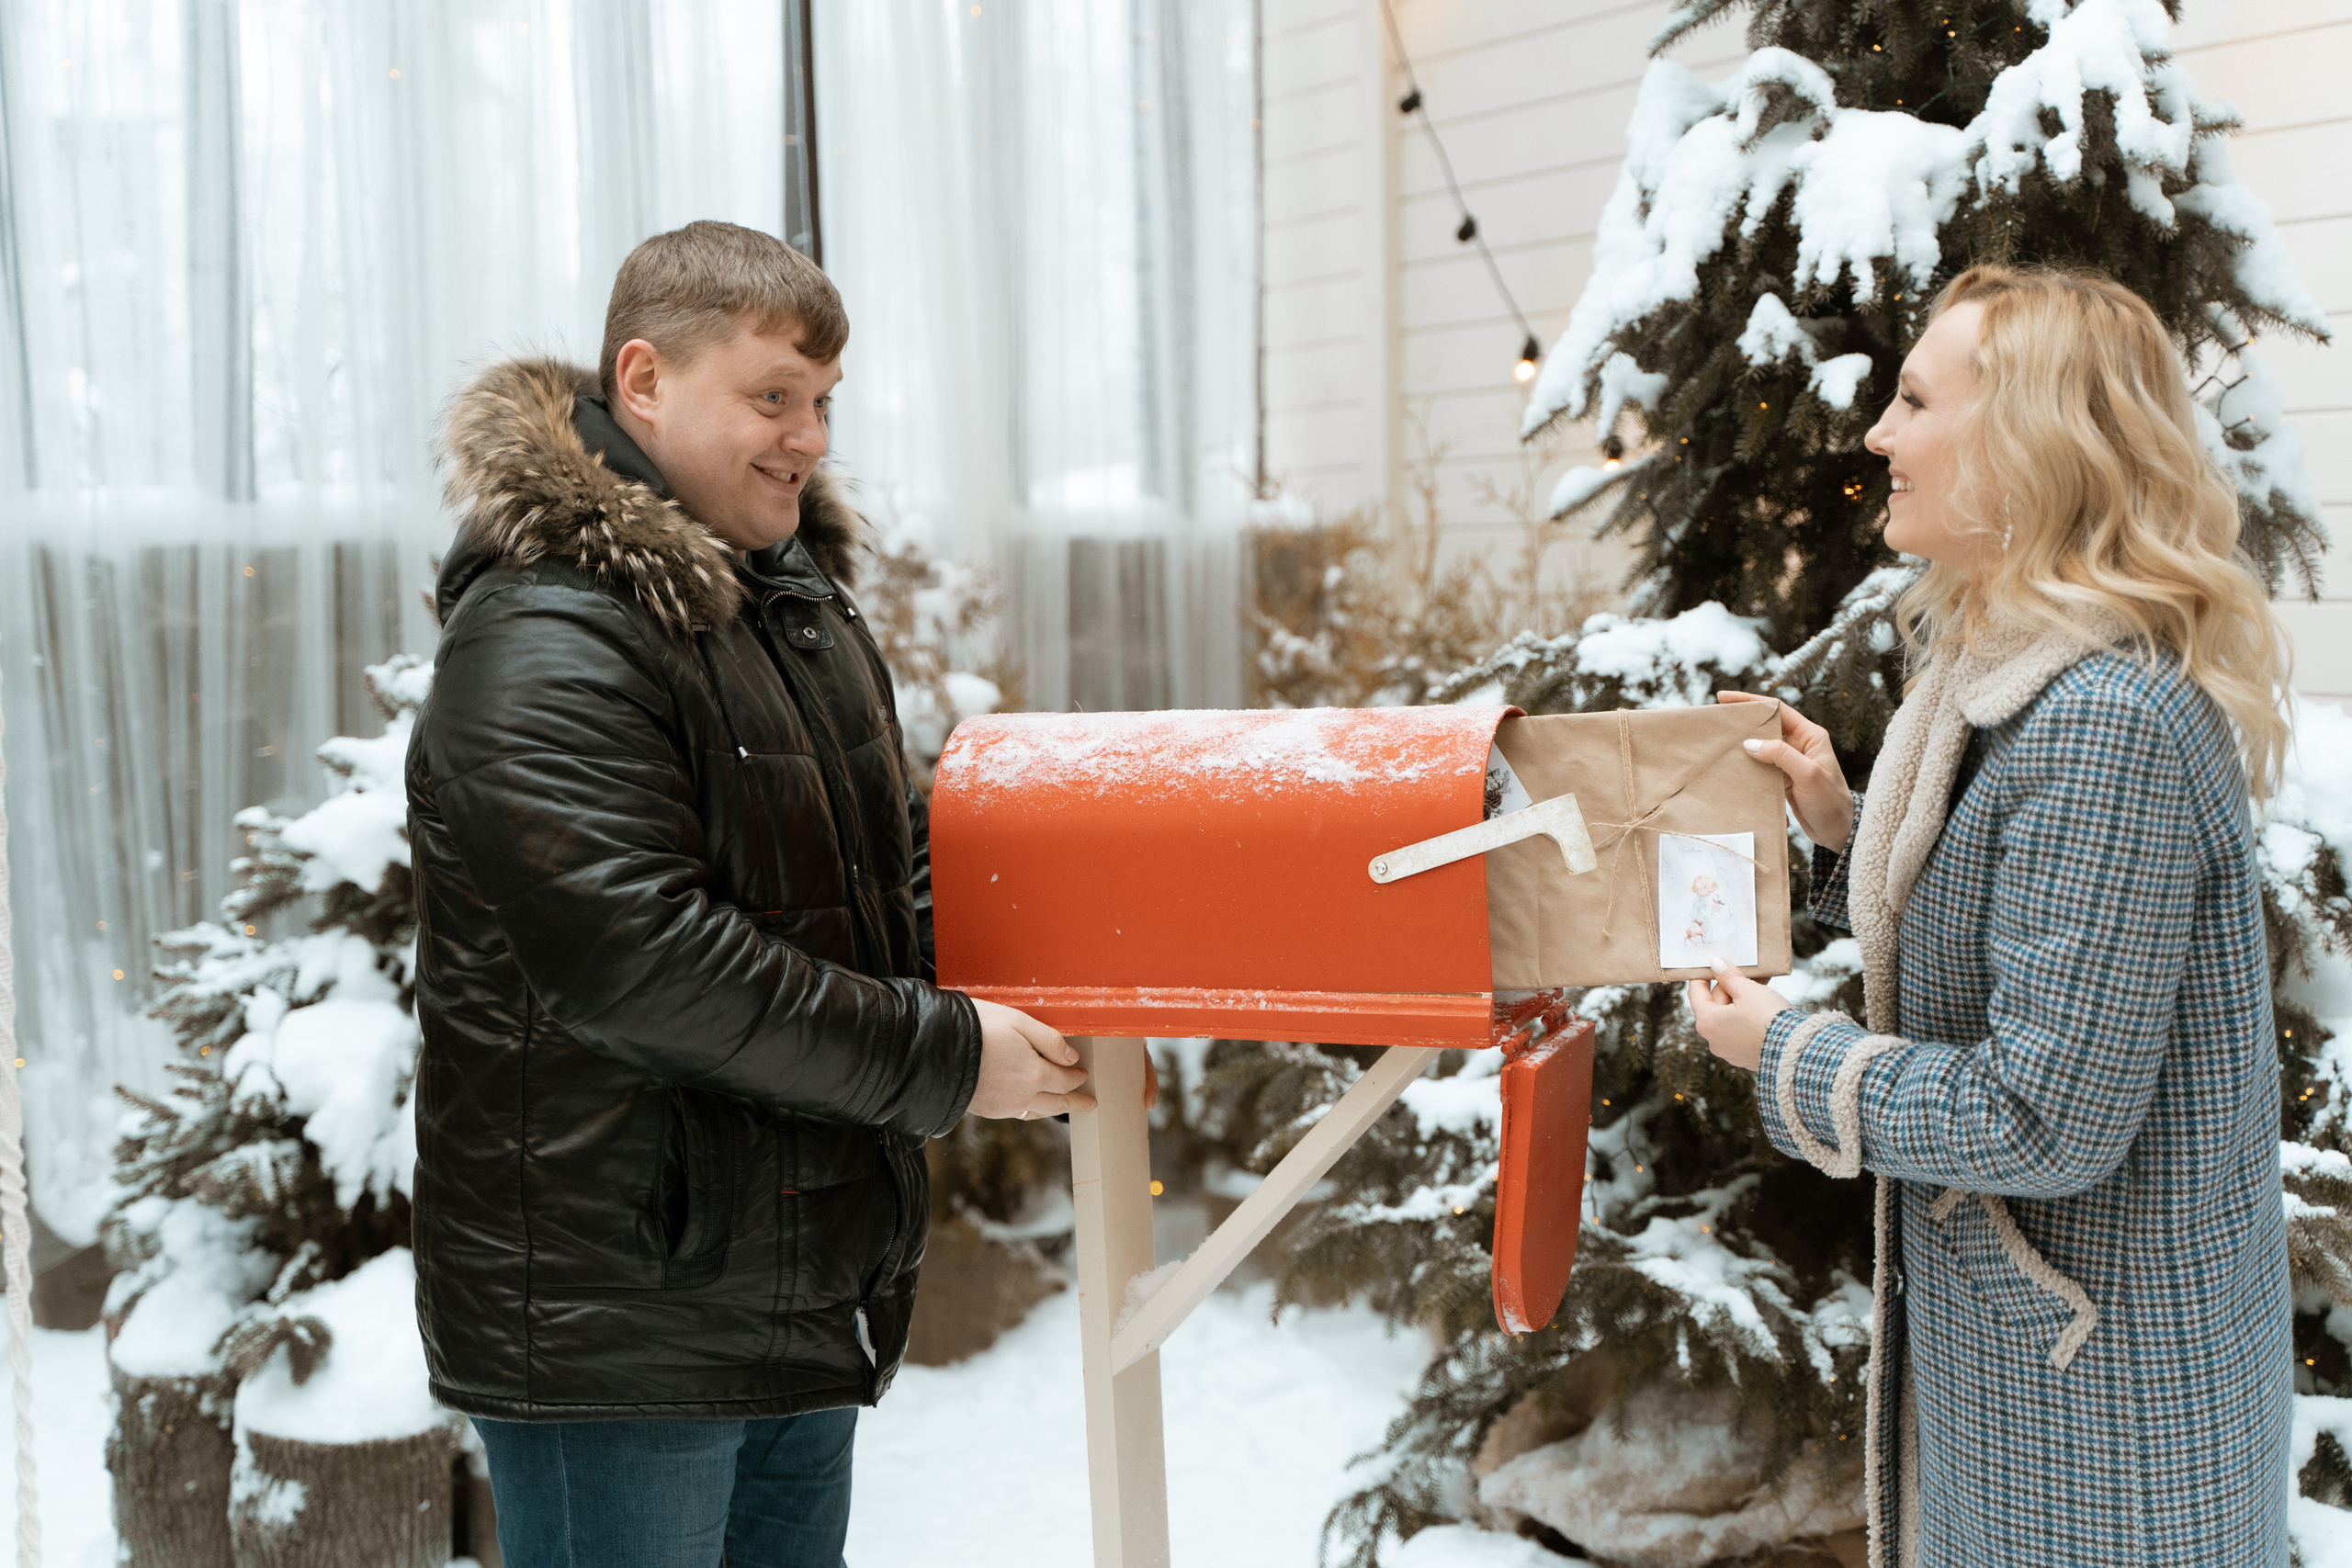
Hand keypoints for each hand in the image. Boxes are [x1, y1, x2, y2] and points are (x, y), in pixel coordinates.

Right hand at [967, 998, 1095, 1118]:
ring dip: (1054, 1109)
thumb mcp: (1018, 1022)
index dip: (1077, 1077)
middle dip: (1075, 1102)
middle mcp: (1022, 1095)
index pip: (1065, 1080)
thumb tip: (1071, 1057)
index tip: (1083, 1074)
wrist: (934, 1051)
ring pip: (1037, 1111)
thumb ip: (1049, 1040)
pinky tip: (1029, 1106)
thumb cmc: (976, 1028)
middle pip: (1056, 1102)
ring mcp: (1002, 1105)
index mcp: (1035, 1074)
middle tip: (1089, 1104)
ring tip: (1063, 1108)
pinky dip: (1030, 1110)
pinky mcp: (985, 1109)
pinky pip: (1017, 1113)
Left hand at [1685, 957, 1793, 1072]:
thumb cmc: (1768, 1019)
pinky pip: (1740, 1029)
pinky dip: (1748, 1015)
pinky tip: (1763, 1003)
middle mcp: (1714, 1040)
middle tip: (1743, 971)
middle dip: (1728, 986)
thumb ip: (1729, 976)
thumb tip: (1716, 964)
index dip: (1702, 975)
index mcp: (1708, 1023)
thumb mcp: (1747, 991)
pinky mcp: (1745, 1055)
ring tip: (1758, 984)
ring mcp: (1729, 1050)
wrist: (1795, 1051)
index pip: (1696, 993)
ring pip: (1729, 1016)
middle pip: (1714, 1004)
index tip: (1712, 963)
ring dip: (1741, 999)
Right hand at [1717, 691, 1853, 852]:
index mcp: (1810, 736)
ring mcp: (1790, 762)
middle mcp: (1799, 745)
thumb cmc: (1830, 801)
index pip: (1777, 710)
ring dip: (1743, 747)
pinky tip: (1734, 769)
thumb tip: (1750, 743)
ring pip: (1761, 747)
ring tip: (1721, 744)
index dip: (1751, 701)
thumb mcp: (1808, 775)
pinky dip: (1748, 767)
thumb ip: (1781, 755)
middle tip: (1717, 720)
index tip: (1724, 698)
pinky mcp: (1784, 779)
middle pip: (1766, 726)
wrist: (1838, 831)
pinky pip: (1761, 767)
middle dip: (1743, 722)